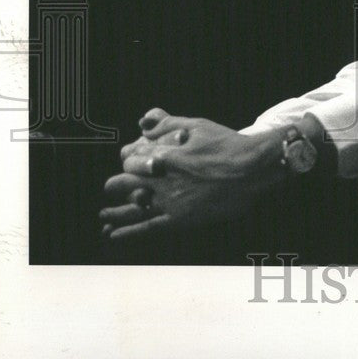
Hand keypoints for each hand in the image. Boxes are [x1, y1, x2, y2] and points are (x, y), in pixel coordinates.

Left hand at [101, 108, 284, 239]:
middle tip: (114, 187)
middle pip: (123, 184)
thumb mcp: (198, 125)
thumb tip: (143, 122)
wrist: (254, 168)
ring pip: (130, 208)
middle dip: (116, 185)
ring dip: (113, 212)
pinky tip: (113, 235)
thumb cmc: (228, 145)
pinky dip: (127, 233)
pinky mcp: (180, 219)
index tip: (130, 161)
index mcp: (164, 156)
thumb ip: (167, 124)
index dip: (127, 160)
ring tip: (103, 216)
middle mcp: (162, 180)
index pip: (130, 160)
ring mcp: (170, 202)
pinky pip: (147, 228)